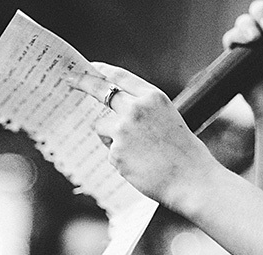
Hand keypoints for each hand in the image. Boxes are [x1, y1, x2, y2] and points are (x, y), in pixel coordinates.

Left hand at [66, 63, 219, 206]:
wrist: (192, 180)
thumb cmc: (184, 154)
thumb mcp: (168, 120)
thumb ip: (143, 112)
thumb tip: (115, 114)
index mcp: (153, 98)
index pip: (120, 77)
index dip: (101, 70)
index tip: (89, 67)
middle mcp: (136, 109)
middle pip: (100, 90)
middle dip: (82, 82)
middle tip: (69, 78)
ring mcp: (124, 130)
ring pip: (102, 127)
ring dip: (111, 137)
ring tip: (139, 153)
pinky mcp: (116, 152)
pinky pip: (110, 152)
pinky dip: (121, 160)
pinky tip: (141, 166)